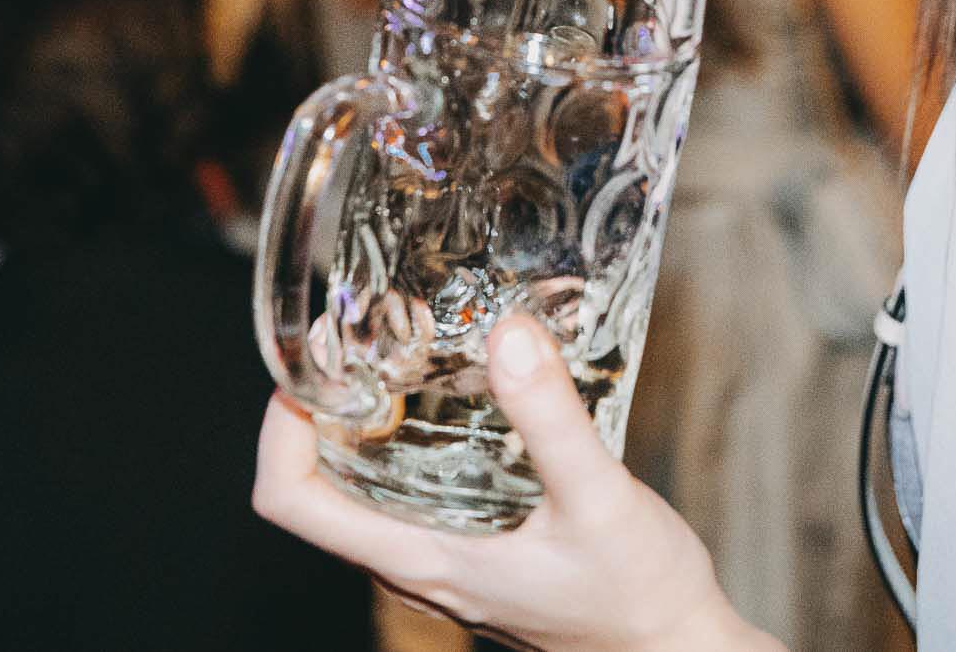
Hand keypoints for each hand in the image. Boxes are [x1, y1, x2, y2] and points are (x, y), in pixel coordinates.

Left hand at [254, 313, 779, 651]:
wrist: (677, 649)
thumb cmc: (638, 595)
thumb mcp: (600, 497)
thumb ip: (551, 417)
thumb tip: (507, 334)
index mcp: (421, 560)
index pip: (291, 504)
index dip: (278, 432)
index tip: (311, 369)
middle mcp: (417, 569)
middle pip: (315, 495)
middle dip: (319, 415)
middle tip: (354, 346)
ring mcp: (443, 568)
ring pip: (361, 499)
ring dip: (360, 432)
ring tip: (394, 364)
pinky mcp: (474, 558)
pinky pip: (407, 503)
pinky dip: (405, 451)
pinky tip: (454, 408)